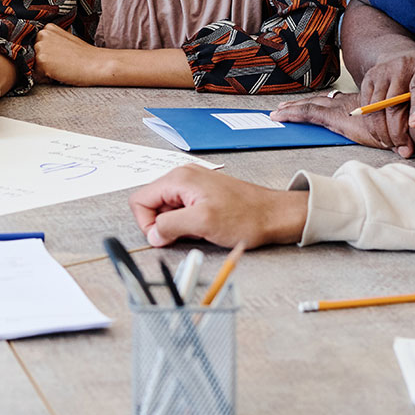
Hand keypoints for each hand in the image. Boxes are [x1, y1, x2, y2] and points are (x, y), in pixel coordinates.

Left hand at [33, 24, 113, 85]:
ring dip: (44, 71)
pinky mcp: (41, 60)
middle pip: (32, 56)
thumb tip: (36, 54)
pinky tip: (60, 73)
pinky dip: (46, 78)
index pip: (35, 46)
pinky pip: (36, 75)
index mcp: (48, 28)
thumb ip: (50, 44)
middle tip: (62, 63)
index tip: (60, 57)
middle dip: (44, 63)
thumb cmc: (84, 56)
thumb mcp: (65, 42)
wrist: (96, 64)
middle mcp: (42, 34)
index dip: (47, 55)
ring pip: (33, 66)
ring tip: (62, 68)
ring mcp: (40, 46)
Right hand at [129, 165, 307, 249]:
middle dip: (164, 225)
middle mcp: (183, 177)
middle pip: (152, 204)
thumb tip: (153, 234)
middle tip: (186, 233)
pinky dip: (188, 223)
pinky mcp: (202, 194)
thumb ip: (170, 226)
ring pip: (167, 210)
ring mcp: (193, 185)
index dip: (147, 223)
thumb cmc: (247, 216)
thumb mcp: (202, 224)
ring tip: (199, 229)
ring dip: (177, 225)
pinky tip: (204, 227)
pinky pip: (182, 211)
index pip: (140, 200)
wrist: (274, 215)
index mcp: (179, 179)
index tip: (163, 236)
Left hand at [269, 91, 401, 153]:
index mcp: (360, 108)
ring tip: (277, 113)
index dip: (320, 104)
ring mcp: (342, 110)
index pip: (334, 105)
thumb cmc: (409, 130)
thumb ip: (393, 138)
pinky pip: (308, 113)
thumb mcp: (396, 133)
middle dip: (301, 105)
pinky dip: (293, 113)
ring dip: (292, 109)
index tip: (308, 105)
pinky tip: (280, 116)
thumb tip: (403, 150)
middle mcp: (349, 106)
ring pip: (310, 106)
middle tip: (284, 107)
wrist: (413, 124)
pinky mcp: (337, 118)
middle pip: (319, 103)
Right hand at [355, 51, 414, 157]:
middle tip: (406, 150)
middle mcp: (401, 65)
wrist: (405, 56)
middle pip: (394, 101)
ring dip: (383, 132)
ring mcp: (382, 71)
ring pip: (376, 107)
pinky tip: (383, 138)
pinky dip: (372, 126)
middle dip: (398, 130)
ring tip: (394, 147)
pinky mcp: (369, 79)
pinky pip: (366, 107)